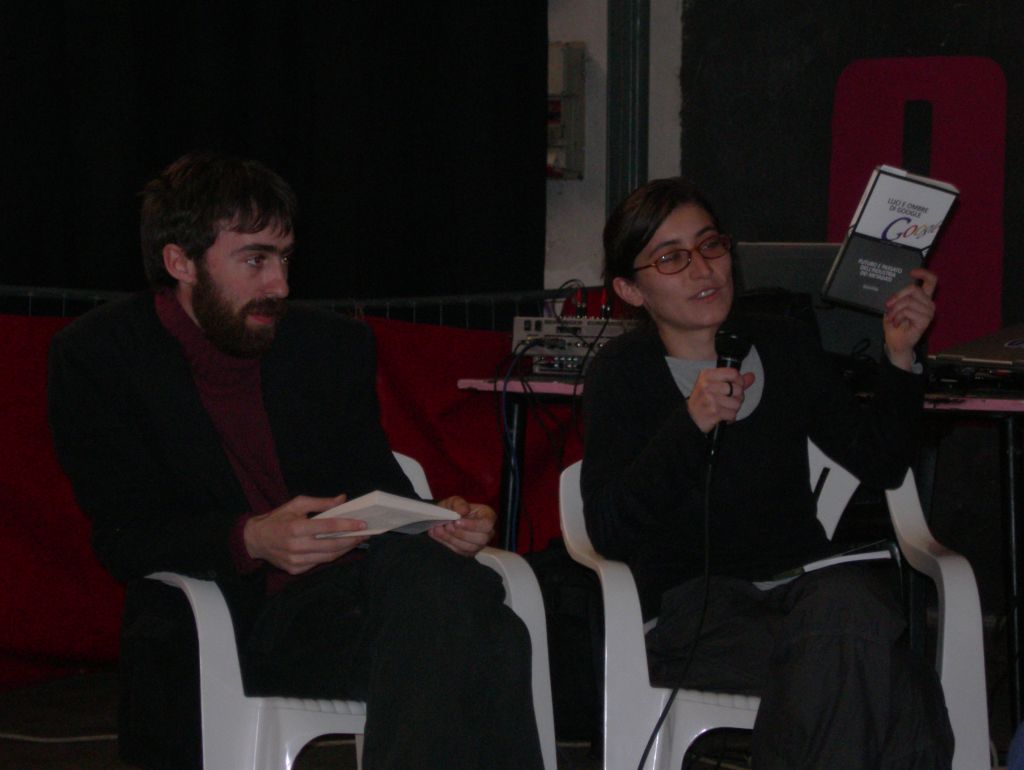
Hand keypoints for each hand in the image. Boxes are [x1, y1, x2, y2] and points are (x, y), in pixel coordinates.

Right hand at [243, 494, 368, 574]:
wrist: (255, 540)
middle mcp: (295, 546)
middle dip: (351, 539)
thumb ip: (321, 503)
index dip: (347, 526)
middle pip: (331, 545)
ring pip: (328, 557)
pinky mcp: (295, 569)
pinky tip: (341, 548)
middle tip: (365, 533)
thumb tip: (342, 499)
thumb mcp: (296, 504)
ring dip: (345, 549)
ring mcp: (295, 560)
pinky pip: (318, 563)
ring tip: (356, 540)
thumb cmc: (278, 519)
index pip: (327, 527)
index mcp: (295, 528)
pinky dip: (332, 556)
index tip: (362, 523)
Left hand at [428, 496, 495, 556]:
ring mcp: (478, 544)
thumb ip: (459, 504)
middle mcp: (486, 532)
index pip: (487, 524)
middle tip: (448, 526)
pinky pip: (460, 551)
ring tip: (440, 529)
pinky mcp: (468, 551)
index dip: (472, 525)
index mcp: (488, 516)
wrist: (447, 517)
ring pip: (469, 547)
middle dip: (461, 533)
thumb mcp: (455, 501)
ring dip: (452, 539)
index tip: (457, 521)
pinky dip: (447, 543)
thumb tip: (462, 511)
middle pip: (481, 539)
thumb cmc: (455, 508)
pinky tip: (439, 535)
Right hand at [686, 367, 756, 433]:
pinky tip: (722, 417)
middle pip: (737, 389)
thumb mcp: (714, 386)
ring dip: (733, 409)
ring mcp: (710, 399)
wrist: (690, 418)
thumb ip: (734, 381)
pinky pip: (732, 414)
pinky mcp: (713, 412)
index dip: (739, 381)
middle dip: (737, 398)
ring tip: (724, 409)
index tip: (736, 387)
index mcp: (707, 375)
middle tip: (728, 401)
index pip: (733, 373)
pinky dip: (730, 418)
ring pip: (736, 403)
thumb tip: (752, 376)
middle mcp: (707, 385)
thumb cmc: (703, 401)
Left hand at [883, 267, 936, 370]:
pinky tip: (897, 322)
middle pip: (914, 289)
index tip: (911, 272)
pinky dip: (897, 316)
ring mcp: (928, 312)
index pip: (931, 280)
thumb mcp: (894, 306)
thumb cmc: (895, 323)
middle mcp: (928, 303)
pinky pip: (907, 311)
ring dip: (895, 310)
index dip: (924, 273)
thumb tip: (897, 291)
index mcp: (923, 298)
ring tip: (892, 317)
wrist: (895, 341)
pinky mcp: (925, 320)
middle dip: (896, 297)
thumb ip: (899, 296)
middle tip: (888, 306)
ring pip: (908, 301)